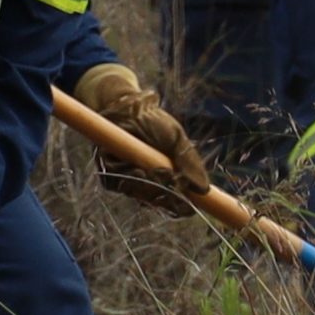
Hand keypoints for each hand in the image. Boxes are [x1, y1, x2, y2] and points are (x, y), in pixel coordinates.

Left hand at [70, 60, 205, 212]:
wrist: (128, 109)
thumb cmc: (155, 123)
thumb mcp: (178, 141)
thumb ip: (190, 164)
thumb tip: (204, 190)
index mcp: (170, 179)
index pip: (179, 204)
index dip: (182, 206)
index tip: (184, 199)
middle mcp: (150, 184)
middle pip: (160, 204)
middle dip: (164, 193)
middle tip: (166, 174)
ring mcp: (130, 181)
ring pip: (140, 197)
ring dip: (147, 186)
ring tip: (150, 169)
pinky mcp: (110, 175)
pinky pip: (120, 187)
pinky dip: (129, 179)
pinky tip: (133, 168)